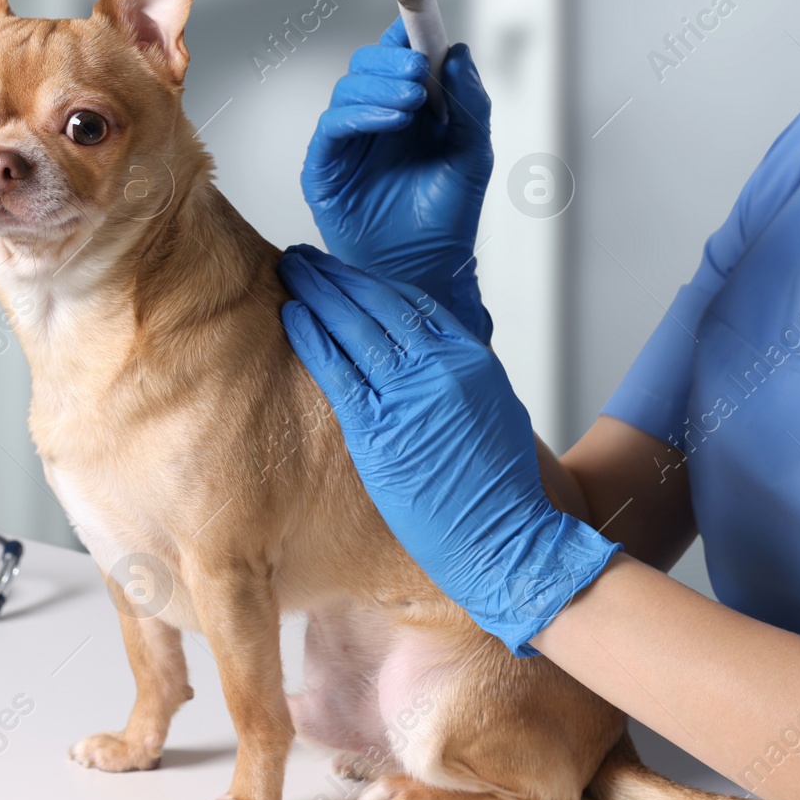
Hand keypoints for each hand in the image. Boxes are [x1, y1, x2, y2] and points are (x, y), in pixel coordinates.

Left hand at [278, 245, 618, 655]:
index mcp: (469, 357)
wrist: (506, 538)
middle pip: (377, 304)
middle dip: (337, 277)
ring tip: (293, 274)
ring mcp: (409, 396)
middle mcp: (440, 366)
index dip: (371, 283)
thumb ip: (454, 374)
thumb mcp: (490, 407)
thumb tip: (421, 355)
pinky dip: (313, 338)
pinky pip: (338, 371)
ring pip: (355, 327)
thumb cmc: (499, 486)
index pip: (411, 302)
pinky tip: (293, 317)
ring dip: (318, 294)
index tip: (345, 274)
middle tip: (306, 261)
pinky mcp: (379, 431)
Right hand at [300, 19, 494, 344]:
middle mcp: (376, 118)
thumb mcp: (473, 155)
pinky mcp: (326, 167)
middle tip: (420, 72)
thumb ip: (469, 105)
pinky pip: (333, 126)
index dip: (408, 26)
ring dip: (380, 87)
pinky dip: (361, 114)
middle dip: (394, 61)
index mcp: (411, 109)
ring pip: (348, 88)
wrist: (425, 271)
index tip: (417, 2)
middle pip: (369, 64)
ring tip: (413, 102)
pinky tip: (392, 120)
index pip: (403, 54)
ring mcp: (348, 141)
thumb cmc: (448, 218)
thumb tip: (460, 53)